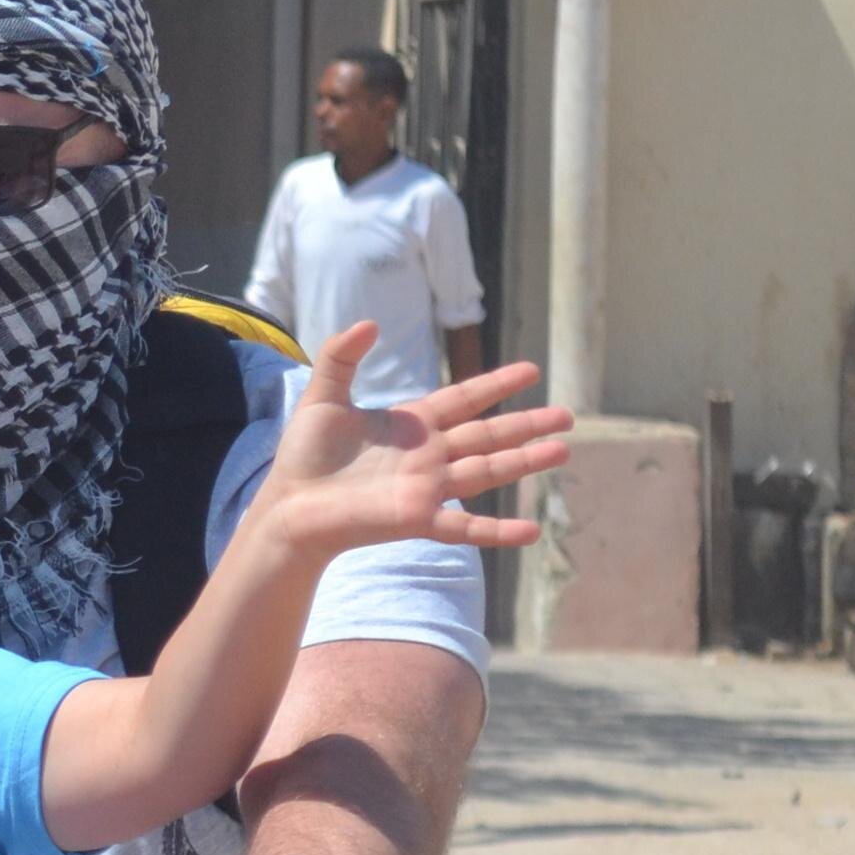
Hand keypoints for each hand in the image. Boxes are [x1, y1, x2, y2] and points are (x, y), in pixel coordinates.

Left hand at [254, 326, 569, 564]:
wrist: (287, 505)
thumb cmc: (304, 456)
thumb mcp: (322, 396)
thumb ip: (342, 356)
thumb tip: (370, 322)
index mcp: (412, 424)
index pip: (464, 399)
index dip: (496, 385)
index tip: (531, 371)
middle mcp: (428, 455)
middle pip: (488, 435)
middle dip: (527, 425)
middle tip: (568, 417)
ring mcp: (426, 488)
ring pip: (487, 472)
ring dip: (525, 463)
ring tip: (563, 451)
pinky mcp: (416, 519)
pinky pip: (465, 526)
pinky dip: (498, 531)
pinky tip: (532, 531)